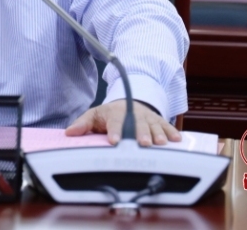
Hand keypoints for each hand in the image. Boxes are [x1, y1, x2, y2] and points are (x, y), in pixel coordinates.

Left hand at [65, 99, 181, 146]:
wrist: (127, 102)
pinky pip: (166, 126)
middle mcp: (133, 114)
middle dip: (141, 133)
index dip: (114, 131)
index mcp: (116, 112)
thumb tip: (69, 133)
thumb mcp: (94, 115)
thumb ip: (83, 124)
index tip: (113, 141)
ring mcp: (147, 117)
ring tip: (160, 143)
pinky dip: (172, 132)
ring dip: (158, 134)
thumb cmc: (109, 114)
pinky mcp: (158, 121)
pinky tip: (177, 140)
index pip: (114, 121)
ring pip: (153, 125)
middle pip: (138, 123)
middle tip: (143, 144)